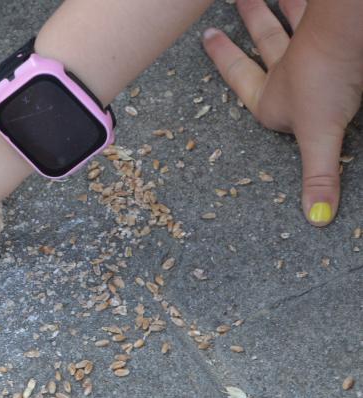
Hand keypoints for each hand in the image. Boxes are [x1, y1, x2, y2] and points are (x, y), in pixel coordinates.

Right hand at [202, 0, 362, 225]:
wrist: (347, 40)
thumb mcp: (322, 135)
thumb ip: (319, 175)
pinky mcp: (329, 32)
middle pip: (264, 42)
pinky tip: (301, 0)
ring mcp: (307, 45)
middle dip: (249, 23)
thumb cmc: (326, 82)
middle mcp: (285, 70)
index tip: (209, 37)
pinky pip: (310, 13)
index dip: (224, 59)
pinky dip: (303, 6)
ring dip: (278, 8)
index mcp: (273, 98)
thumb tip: (317, 218)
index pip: (242, 78)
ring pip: (289, 23)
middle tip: (235, 4)